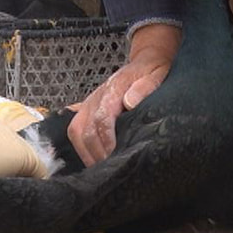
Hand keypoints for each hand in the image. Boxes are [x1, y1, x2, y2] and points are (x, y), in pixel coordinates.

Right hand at [68, 22, 180, 165]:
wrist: (145, 61)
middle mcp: (96, 97)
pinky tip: (93, 159)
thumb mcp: (156, 75)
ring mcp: (89, 103)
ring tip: (100, 168)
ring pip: (76, 131)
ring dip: (85, 152)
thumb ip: (144, 87)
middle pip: (84, 129)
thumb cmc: (152, 71)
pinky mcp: (88, 109)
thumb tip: (129, 102)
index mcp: (113, 90)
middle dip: (95, 153)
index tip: (116, 158)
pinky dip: (81, 147)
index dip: (107, 142)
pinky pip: (76, 130)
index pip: (102, 119)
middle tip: (110, 171)